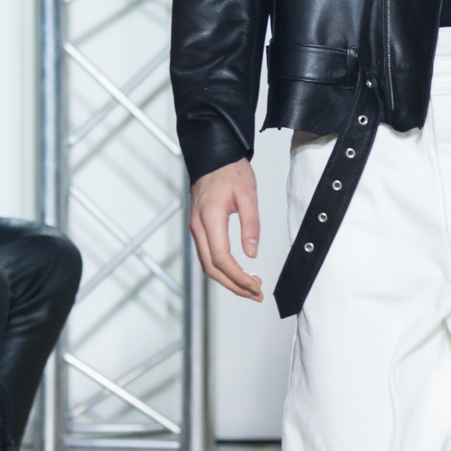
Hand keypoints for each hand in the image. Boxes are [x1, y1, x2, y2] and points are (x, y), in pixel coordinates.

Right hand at [189, 159, 262, 300]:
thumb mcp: (248, 194)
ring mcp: (195, 228)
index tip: (255, 286)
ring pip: (208, 264)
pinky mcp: (198, 227)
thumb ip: (251, 225)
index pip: (221, 259)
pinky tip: (237, 272)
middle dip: (234, 286)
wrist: (212, 156)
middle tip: (255, 294)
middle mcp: (198, 226)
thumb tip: (252, 254)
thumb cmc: (230, 171)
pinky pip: (207, 255)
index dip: (238, 277)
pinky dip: (222, 269)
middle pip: (211, 268)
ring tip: (250, 286)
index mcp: (210, 217)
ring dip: (228, 279)